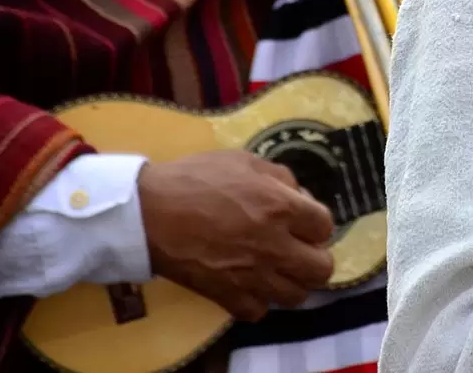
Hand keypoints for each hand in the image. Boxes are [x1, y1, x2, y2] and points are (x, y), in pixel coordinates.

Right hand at [139, 150, 336, 320]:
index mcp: (280, 207)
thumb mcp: (244, 161)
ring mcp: (251, 275)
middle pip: (321, 268)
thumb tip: (299, 196)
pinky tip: (250, 284)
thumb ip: (279, 177)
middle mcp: (273, 245)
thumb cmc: (195, 179)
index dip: (315, 223)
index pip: (325, 226)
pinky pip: (259, 311)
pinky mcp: (226, 296)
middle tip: (298, 249)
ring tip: (277, 270)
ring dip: (291, 282)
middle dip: (314, 257)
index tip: (302, 221)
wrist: (147, 212)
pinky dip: (258, 300)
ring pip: (296, 296)